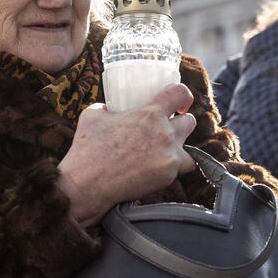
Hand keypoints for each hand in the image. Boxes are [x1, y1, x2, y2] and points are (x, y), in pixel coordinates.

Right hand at [57, 84, 196, 226]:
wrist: (87, 185)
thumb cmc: (87, 149)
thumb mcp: (92, 116)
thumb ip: (105, 108)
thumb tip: (108, 107)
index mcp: (149, 114)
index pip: (180, 93)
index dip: (183, 95)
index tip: (179, 103)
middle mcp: (165, 133)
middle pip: (190, 122)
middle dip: (181, 124)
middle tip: (168, 129)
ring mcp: (169, 157)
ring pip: (190, 151)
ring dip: (180, 150)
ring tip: (164, 154)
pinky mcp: (168, 177)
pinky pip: (180, 171)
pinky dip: (171, 170)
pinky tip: (157, 170)